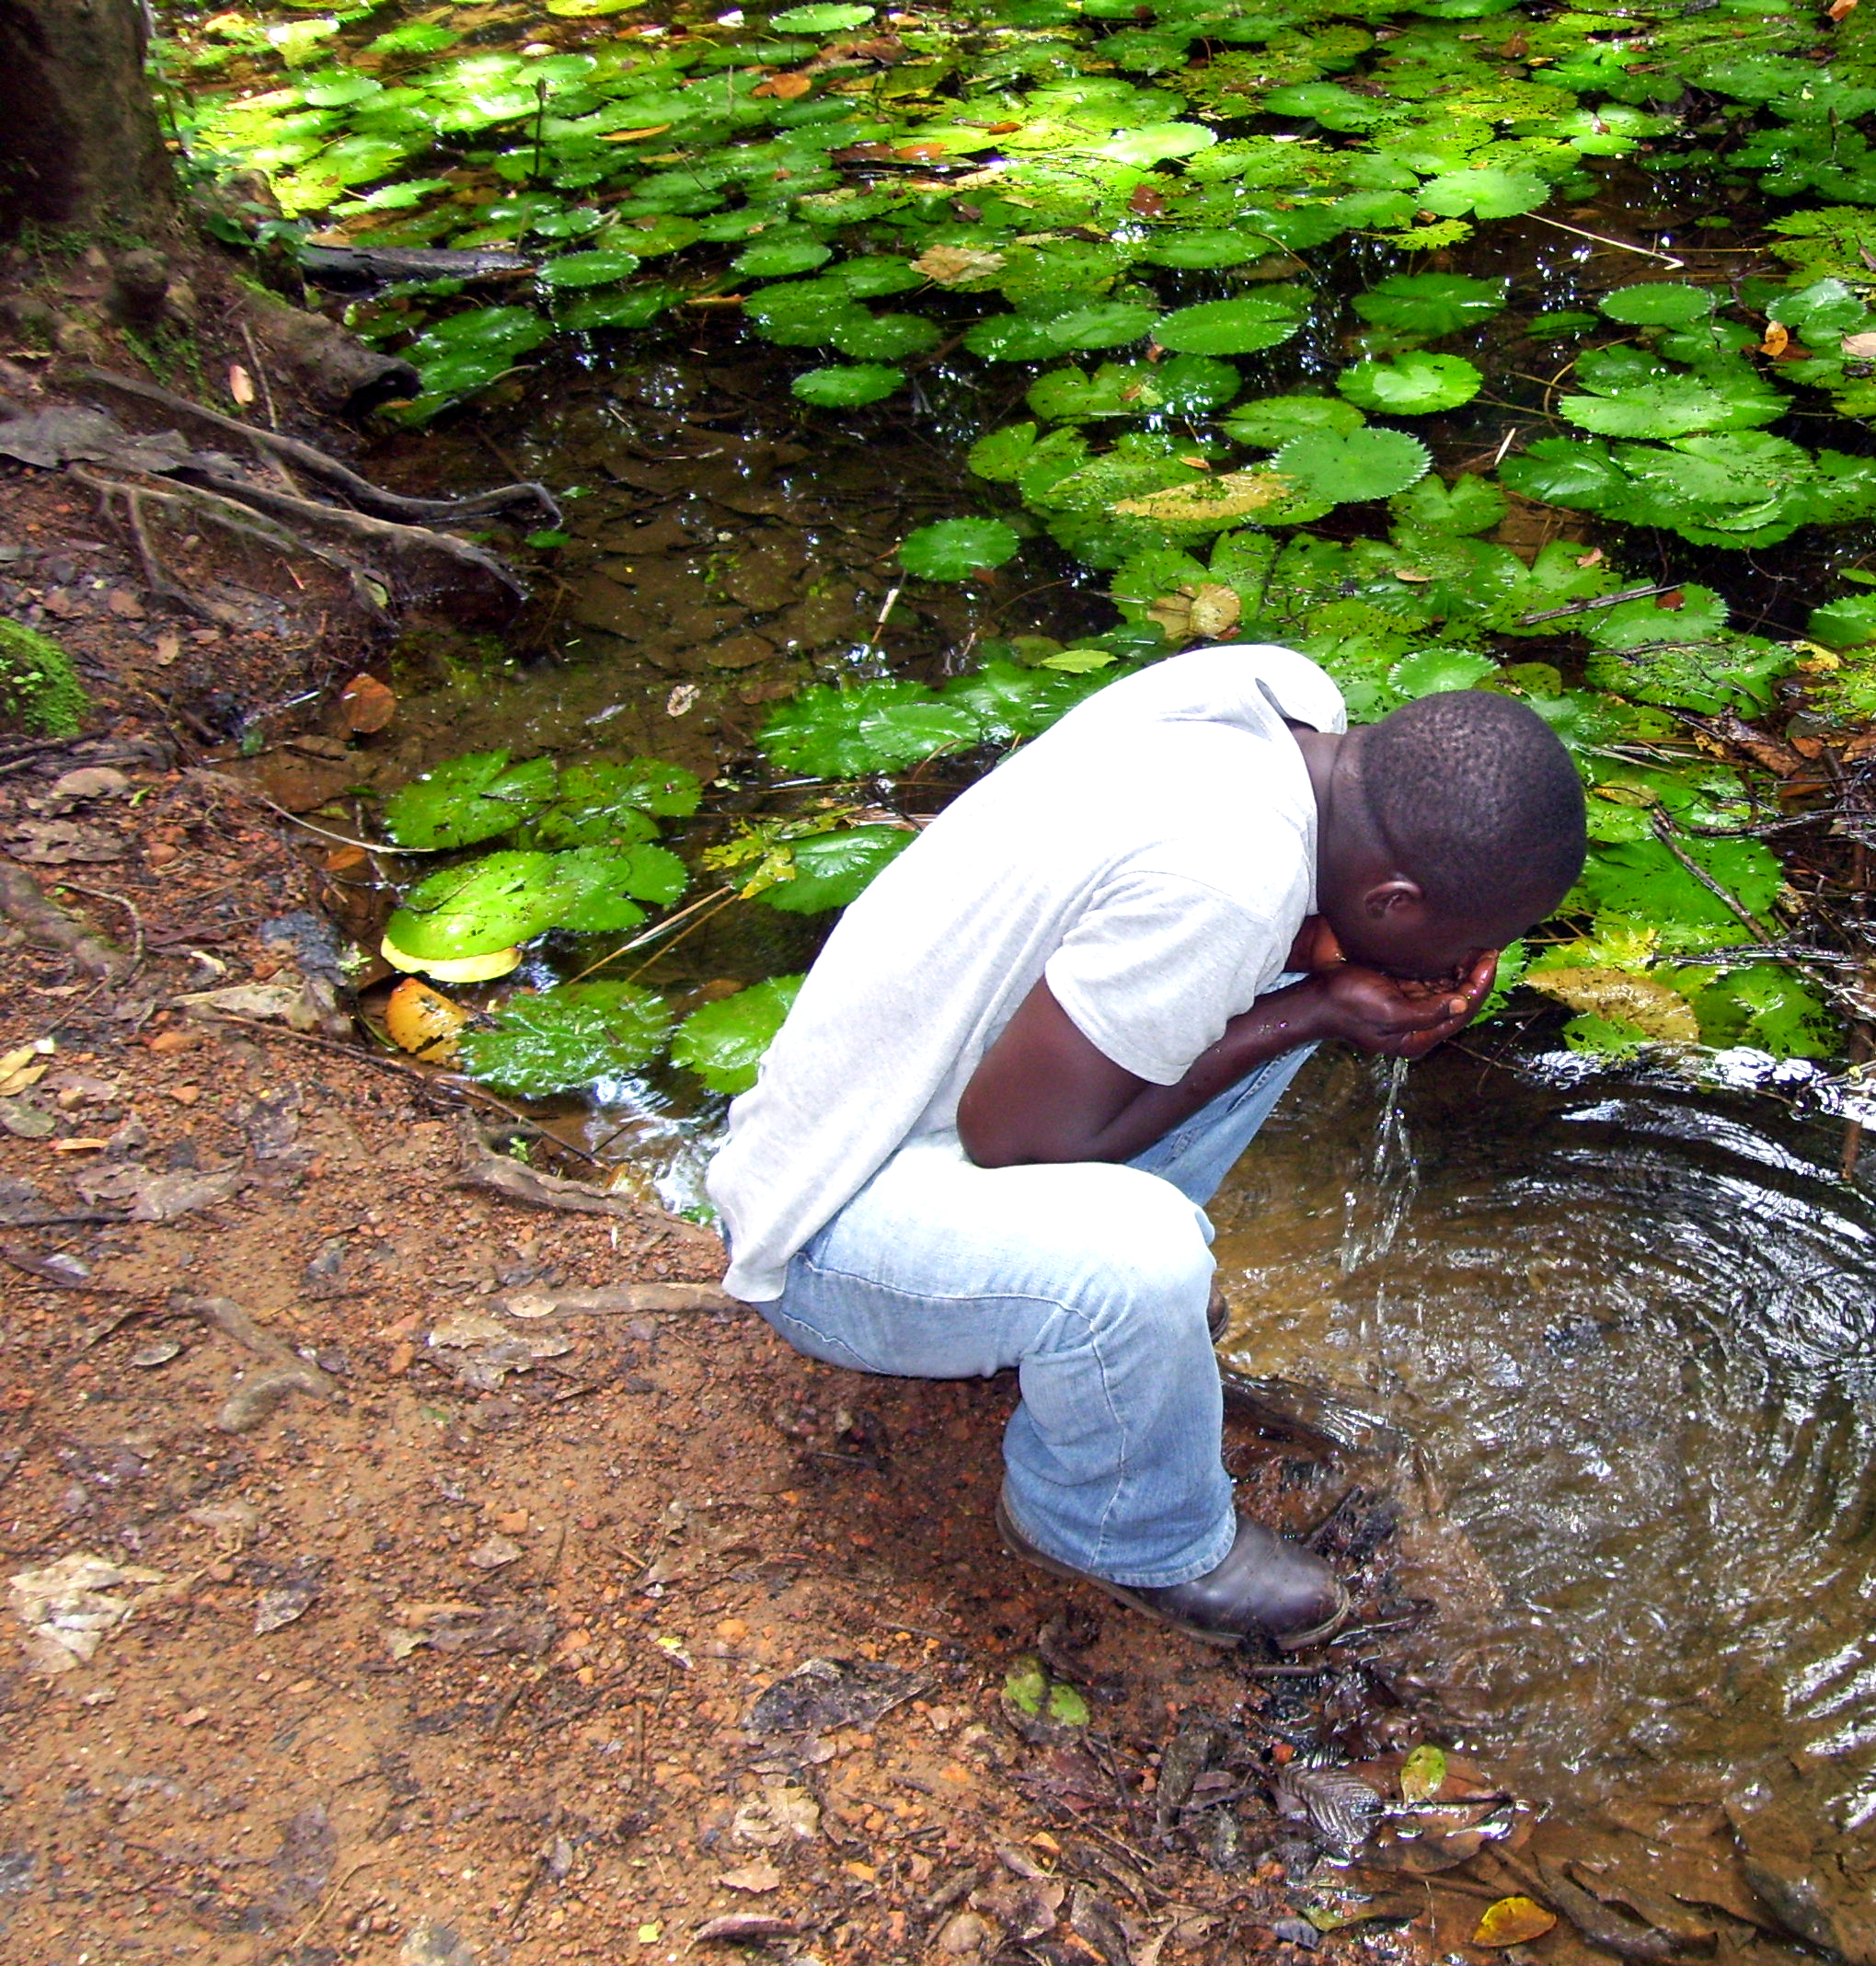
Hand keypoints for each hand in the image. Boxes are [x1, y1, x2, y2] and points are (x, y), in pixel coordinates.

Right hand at [1297, 950, 1497, 1057]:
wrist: (1315, 997)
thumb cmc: (1348, 1006)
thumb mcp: (1389, 1012)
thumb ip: (1427, 1012)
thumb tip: (1461, 1003)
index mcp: (1418, 1036)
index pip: (1461, 1011)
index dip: (1479, 985)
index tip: (1489, 959)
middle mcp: (1419, 1024)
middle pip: (1459, 1000)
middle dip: (1475, 976)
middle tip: (1487, 948)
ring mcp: (1411, 1007)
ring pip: (1448, 988)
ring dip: (1463, 969)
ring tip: (1476, 946)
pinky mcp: (1401, 992)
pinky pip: (1432, 980)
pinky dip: (1446, 966)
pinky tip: (1454, 950)